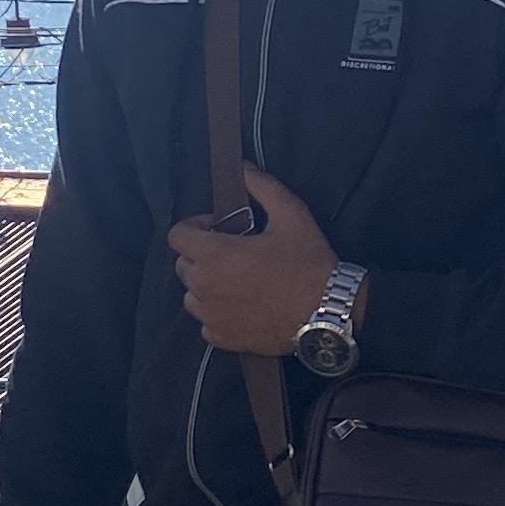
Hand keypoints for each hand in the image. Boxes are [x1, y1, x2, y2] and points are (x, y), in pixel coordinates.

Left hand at [167, 160, 355, 356]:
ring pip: (191, 296)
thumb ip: (262, 187)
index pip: (176, 236)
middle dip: (201, 256)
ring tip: (236, 282)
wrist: (328, 312)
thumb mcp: (292, 214)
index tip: (217, 229)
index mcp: (214, 254)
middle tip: (232, 254)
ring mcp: (211, 316)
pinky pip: (205, 323)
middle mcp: (204, 286)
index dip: (194, 227)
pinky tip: (242, 307)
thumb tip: (242, 167)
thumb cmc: (308, 262)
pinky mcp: (222, 338)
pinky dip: (217, 314)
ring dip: (207, 286)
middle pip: (183, 266)